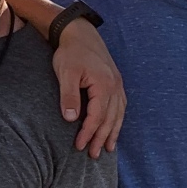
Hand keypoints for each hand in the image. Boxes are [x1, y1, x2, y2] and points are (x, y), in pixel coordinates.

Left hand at [50, 19, 123, 156]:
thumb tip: (70, 119)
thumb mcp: (66, 73)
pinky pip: (121, 105)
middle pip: (110, 118)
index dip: (88, 133)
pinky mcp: (116, 81)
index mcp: (104, 85)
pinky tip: (115, 127)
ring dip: (113, 132)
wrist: (79, 32)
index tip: (79, 146)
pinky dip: (118, 119)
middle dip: (102, 138)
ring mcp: (118, 83)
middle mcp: (115, 86)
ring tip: (108, 148)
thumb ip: (69, 96)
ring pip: (118, 113)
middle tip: (94, 155)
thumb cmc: (70, 52)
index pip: (97, 116)